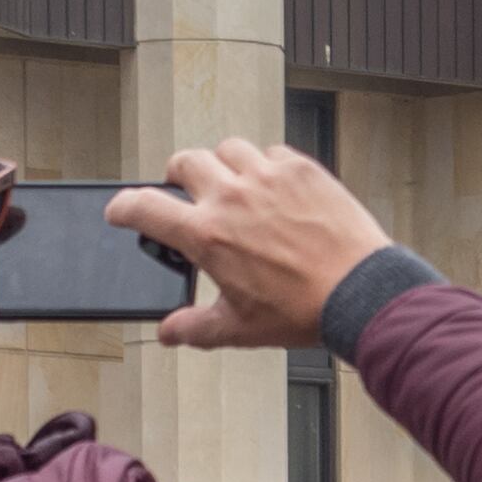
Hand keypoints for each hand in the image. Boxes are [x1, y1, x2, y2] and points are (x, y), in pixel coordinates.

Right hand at [112, 139, 394, 352]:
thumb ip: (196, 327)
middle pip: (184, 163)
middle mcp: (231, 196)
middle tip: (186, 192)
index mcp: (206, 234)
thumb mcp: (241, 328)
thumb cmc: (303, 311)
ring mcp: (267, 177)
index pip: (145, 208)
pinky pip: (272, 153)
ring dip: (223, 165)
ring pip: (227, 150)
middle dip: (177, 177)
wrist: (360, 293)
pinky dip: (267, 166)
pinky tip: (275, 187)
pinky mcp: (302, 169)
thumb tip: (169, 332)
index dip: (124, 207)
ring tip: (233, 185)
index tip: (121, 209)